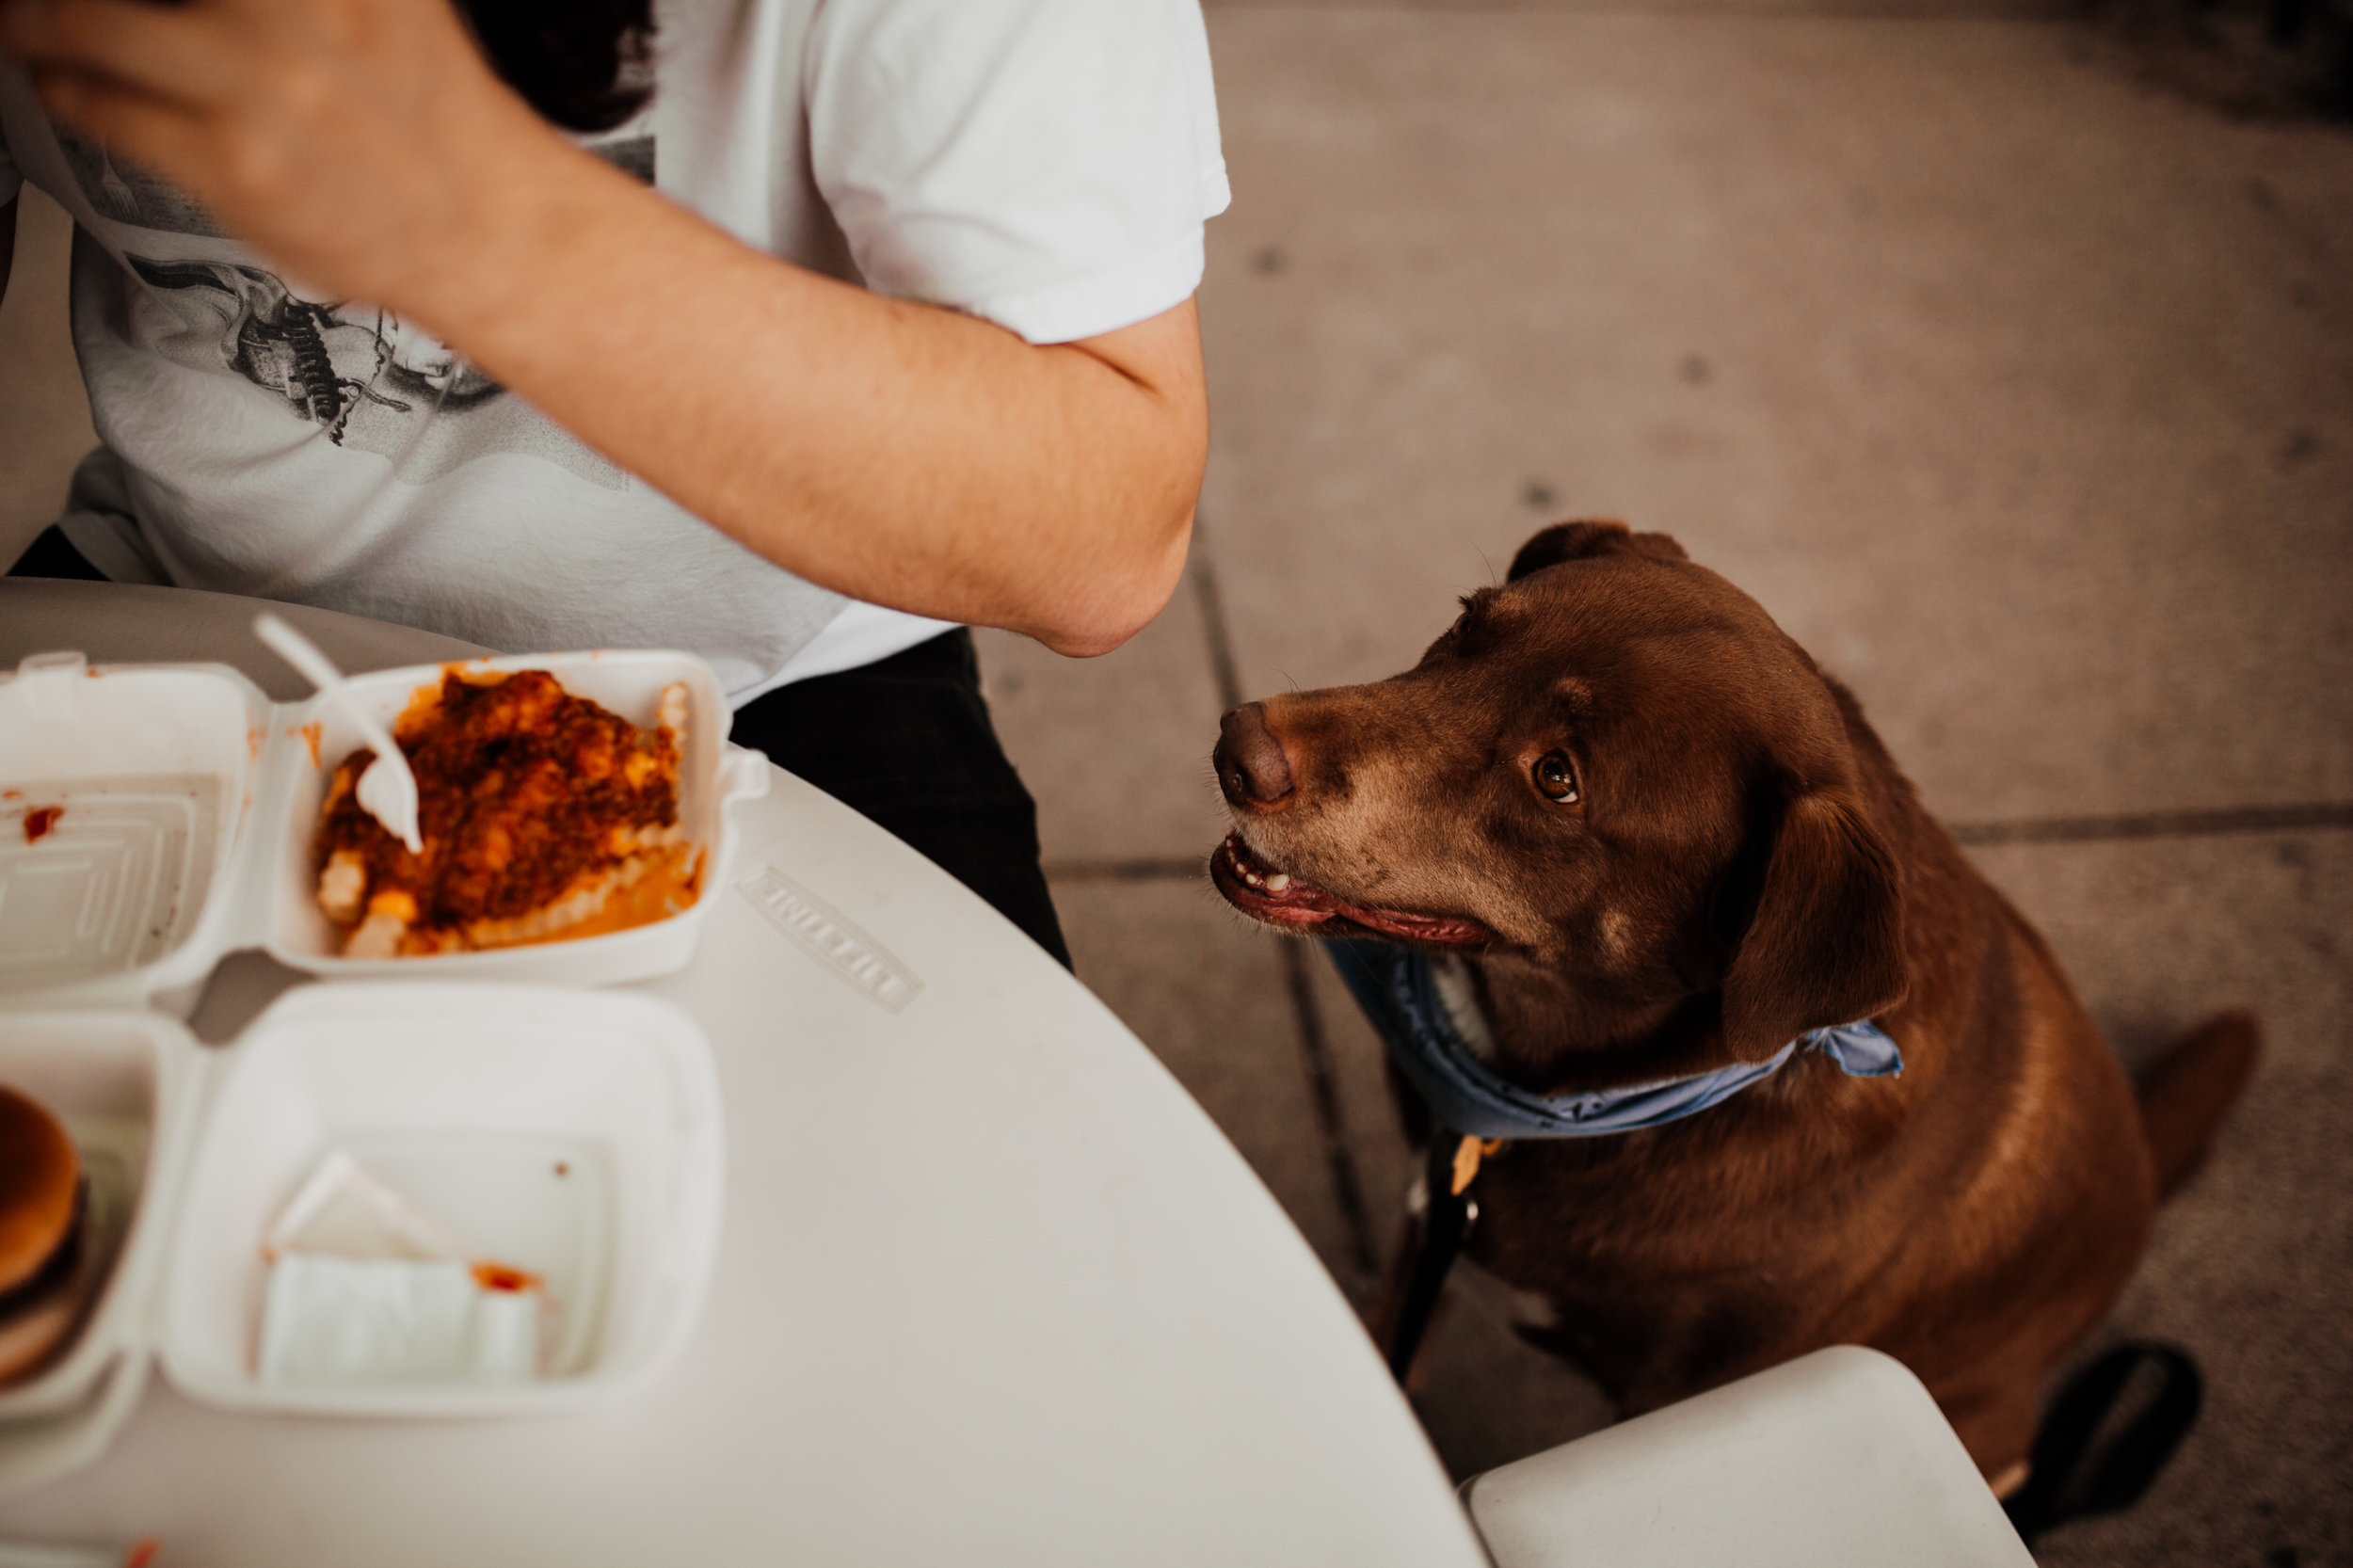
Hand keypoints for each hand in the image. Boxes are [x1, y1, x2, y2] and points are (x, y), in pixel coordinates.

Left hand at [0, 0, 577, 312]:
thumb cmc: (443, 129)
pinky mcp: (234, 160)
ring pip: (92, 24)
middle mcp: (308, 7)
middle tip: (47, 1)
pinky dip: (67, 89)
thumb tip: (201, 0)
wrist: (496, 232)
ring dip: (41, 23)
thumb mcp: (386, 8)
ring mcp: (264, 82)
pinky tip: (65, 85)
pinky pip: (108, 108)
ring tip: (29, 25)